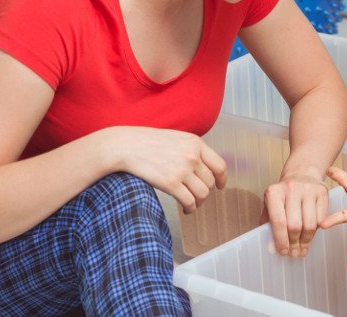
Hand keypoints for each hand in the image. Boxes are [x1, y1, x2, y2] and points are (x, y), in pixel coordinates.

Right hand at [107, 126, 226, 213]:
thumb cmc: (147, 142)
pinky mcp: (171, 183)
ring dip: (198, 202)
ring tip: (190, 204)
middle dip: (205, 192)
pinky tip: (185, 209)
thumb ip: (191, 149)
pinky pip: (190, 201)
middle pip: (210, 182)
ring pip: (203, 194)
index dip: (222, 179)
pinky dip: (190, 208)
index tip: (220, 186)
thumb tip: (204, 167)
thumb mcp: (176, 138)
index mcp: (196, 143)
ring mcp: (182, 169)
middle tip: (196, 196)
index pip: (220, 165)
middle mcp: (192, 156)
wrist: (125, 146)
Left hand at [260, 167, 328, 257]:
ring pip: (309, 225)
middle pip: (294, 225)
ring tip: (302, 249)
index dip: (281, 240)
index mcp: (274, 192)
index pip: (278, 222)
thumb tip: (271, 247)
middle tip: (294, 253)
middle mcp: (291, 189)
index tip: (283, 251)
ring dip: (305, 241)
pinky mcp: (322, 192)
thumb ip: (268, 224)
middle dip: (294, 243)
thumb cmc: (284, 194)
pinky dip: (315, 231)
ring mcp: (308, 190)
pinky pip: (320, 219)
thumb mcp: (270, 204)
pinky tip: (310, 236)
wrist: (302, 173)